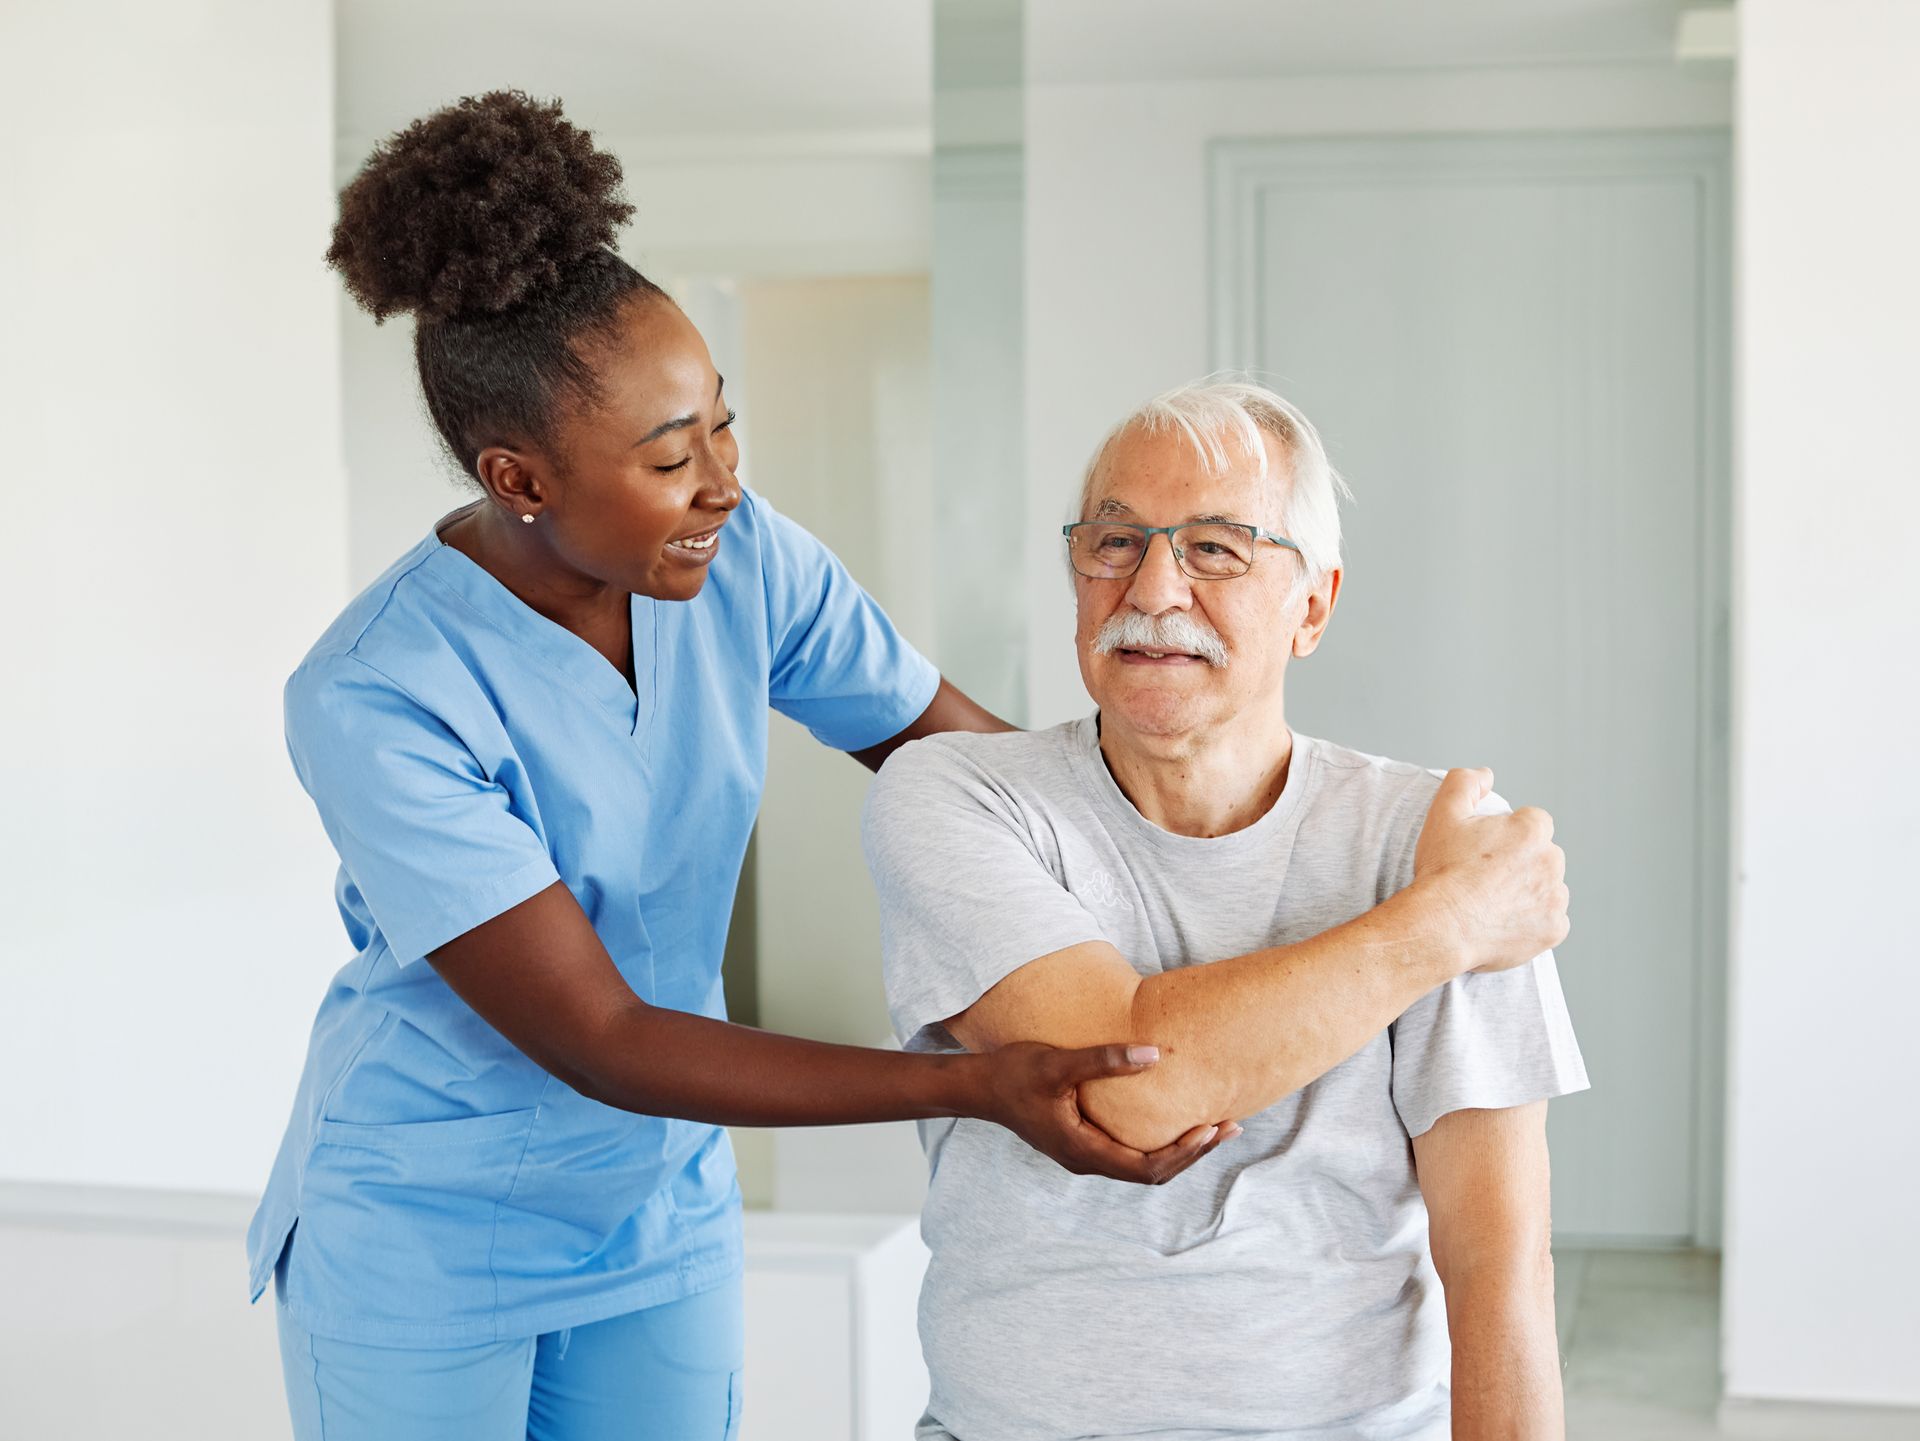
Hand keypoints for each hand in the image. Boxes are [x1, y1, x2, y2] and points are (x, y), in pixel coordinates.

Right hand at [974, 1041, 1240, 1183]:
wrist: (979, 1087)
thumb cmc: (1014, 1074)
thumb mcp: (1059, 1063)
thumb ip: (1106, 1060)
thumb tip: (1155, 1054)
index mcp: (1084, 1151)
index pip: (1148, 1168)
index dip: (1184, 1153)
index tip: (1212, 1129)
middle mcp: (1087, 1160)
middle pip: (1152, 1171)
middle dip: (1193, 1152)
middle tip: (1230, 1127)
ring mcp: (1084, 1153)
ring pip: (1143, 1164)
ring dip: (1179, 1149)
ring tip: (1213, 1126)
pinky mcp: (1083, 1141)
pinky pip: (1130, 1151)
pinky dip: (1159, 1141)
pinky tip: (1173, 1119)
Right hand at [1413, 767, 1569, 973]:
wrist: (1440, 926)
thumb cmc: (1441, 870)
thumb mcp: (1443, 814)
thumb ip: (1465, 782)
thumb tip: (1487, 774)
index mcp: (1533, 830)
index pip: (1534, 822)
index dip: (1509, 834)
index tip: (1486, 850)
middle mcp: (1553, 861)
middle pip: (1543, 855)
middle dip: (1523, 863)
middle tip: (1486, 878)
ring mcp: (1556, 898)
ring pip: (1548, 888)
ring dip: (1530, 892)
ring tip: (1493, 903)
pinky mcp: (1554, 929)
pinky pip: (1551, 922)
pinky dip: (1533, 922)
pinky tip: (1505, 922)